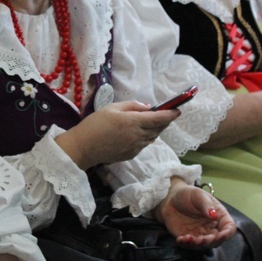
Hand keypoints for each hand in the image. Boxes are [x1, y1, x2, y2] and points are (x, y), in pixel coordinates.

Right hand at [56, 101, 178, 169]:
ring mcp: (136, 147)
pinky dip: (146, 136)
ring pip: (152, 137)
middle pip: (158, 128)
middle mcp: (138, 136)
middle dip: (164, 121)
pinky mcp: (132, 154)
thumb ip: (132, 106)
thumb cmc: (95, 124)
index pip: (159, 118)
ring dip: (155, 129)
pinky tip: (138, 132)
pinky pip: (144, 144)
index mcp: (133, 122)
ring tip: (151, 122)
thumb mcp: (112, 108)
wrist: (83, 147)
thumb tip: (148, 108)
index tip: (178, 110)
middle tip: (165, 114)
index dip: (170, 114)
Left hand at [154, 179, 235, 248]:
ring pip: (204, 245)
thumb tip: (214, 216)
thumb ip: (206, 205)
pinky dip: (187, 244)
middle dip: (211, 241)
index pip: (229, 227)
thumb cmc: (187, 194)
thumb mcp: (198, 195)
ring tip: (190, 239)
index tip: (222, 235)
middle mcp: (211, 227)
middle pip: (217, 240)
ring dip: (199, 245)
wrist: (169, 198)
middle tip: (203, 239)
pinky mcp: (188, 237)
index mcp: (219, 215)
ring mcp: (200, 233)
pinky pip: (190, 245)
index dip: (227, 233)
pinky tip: (181, 239)